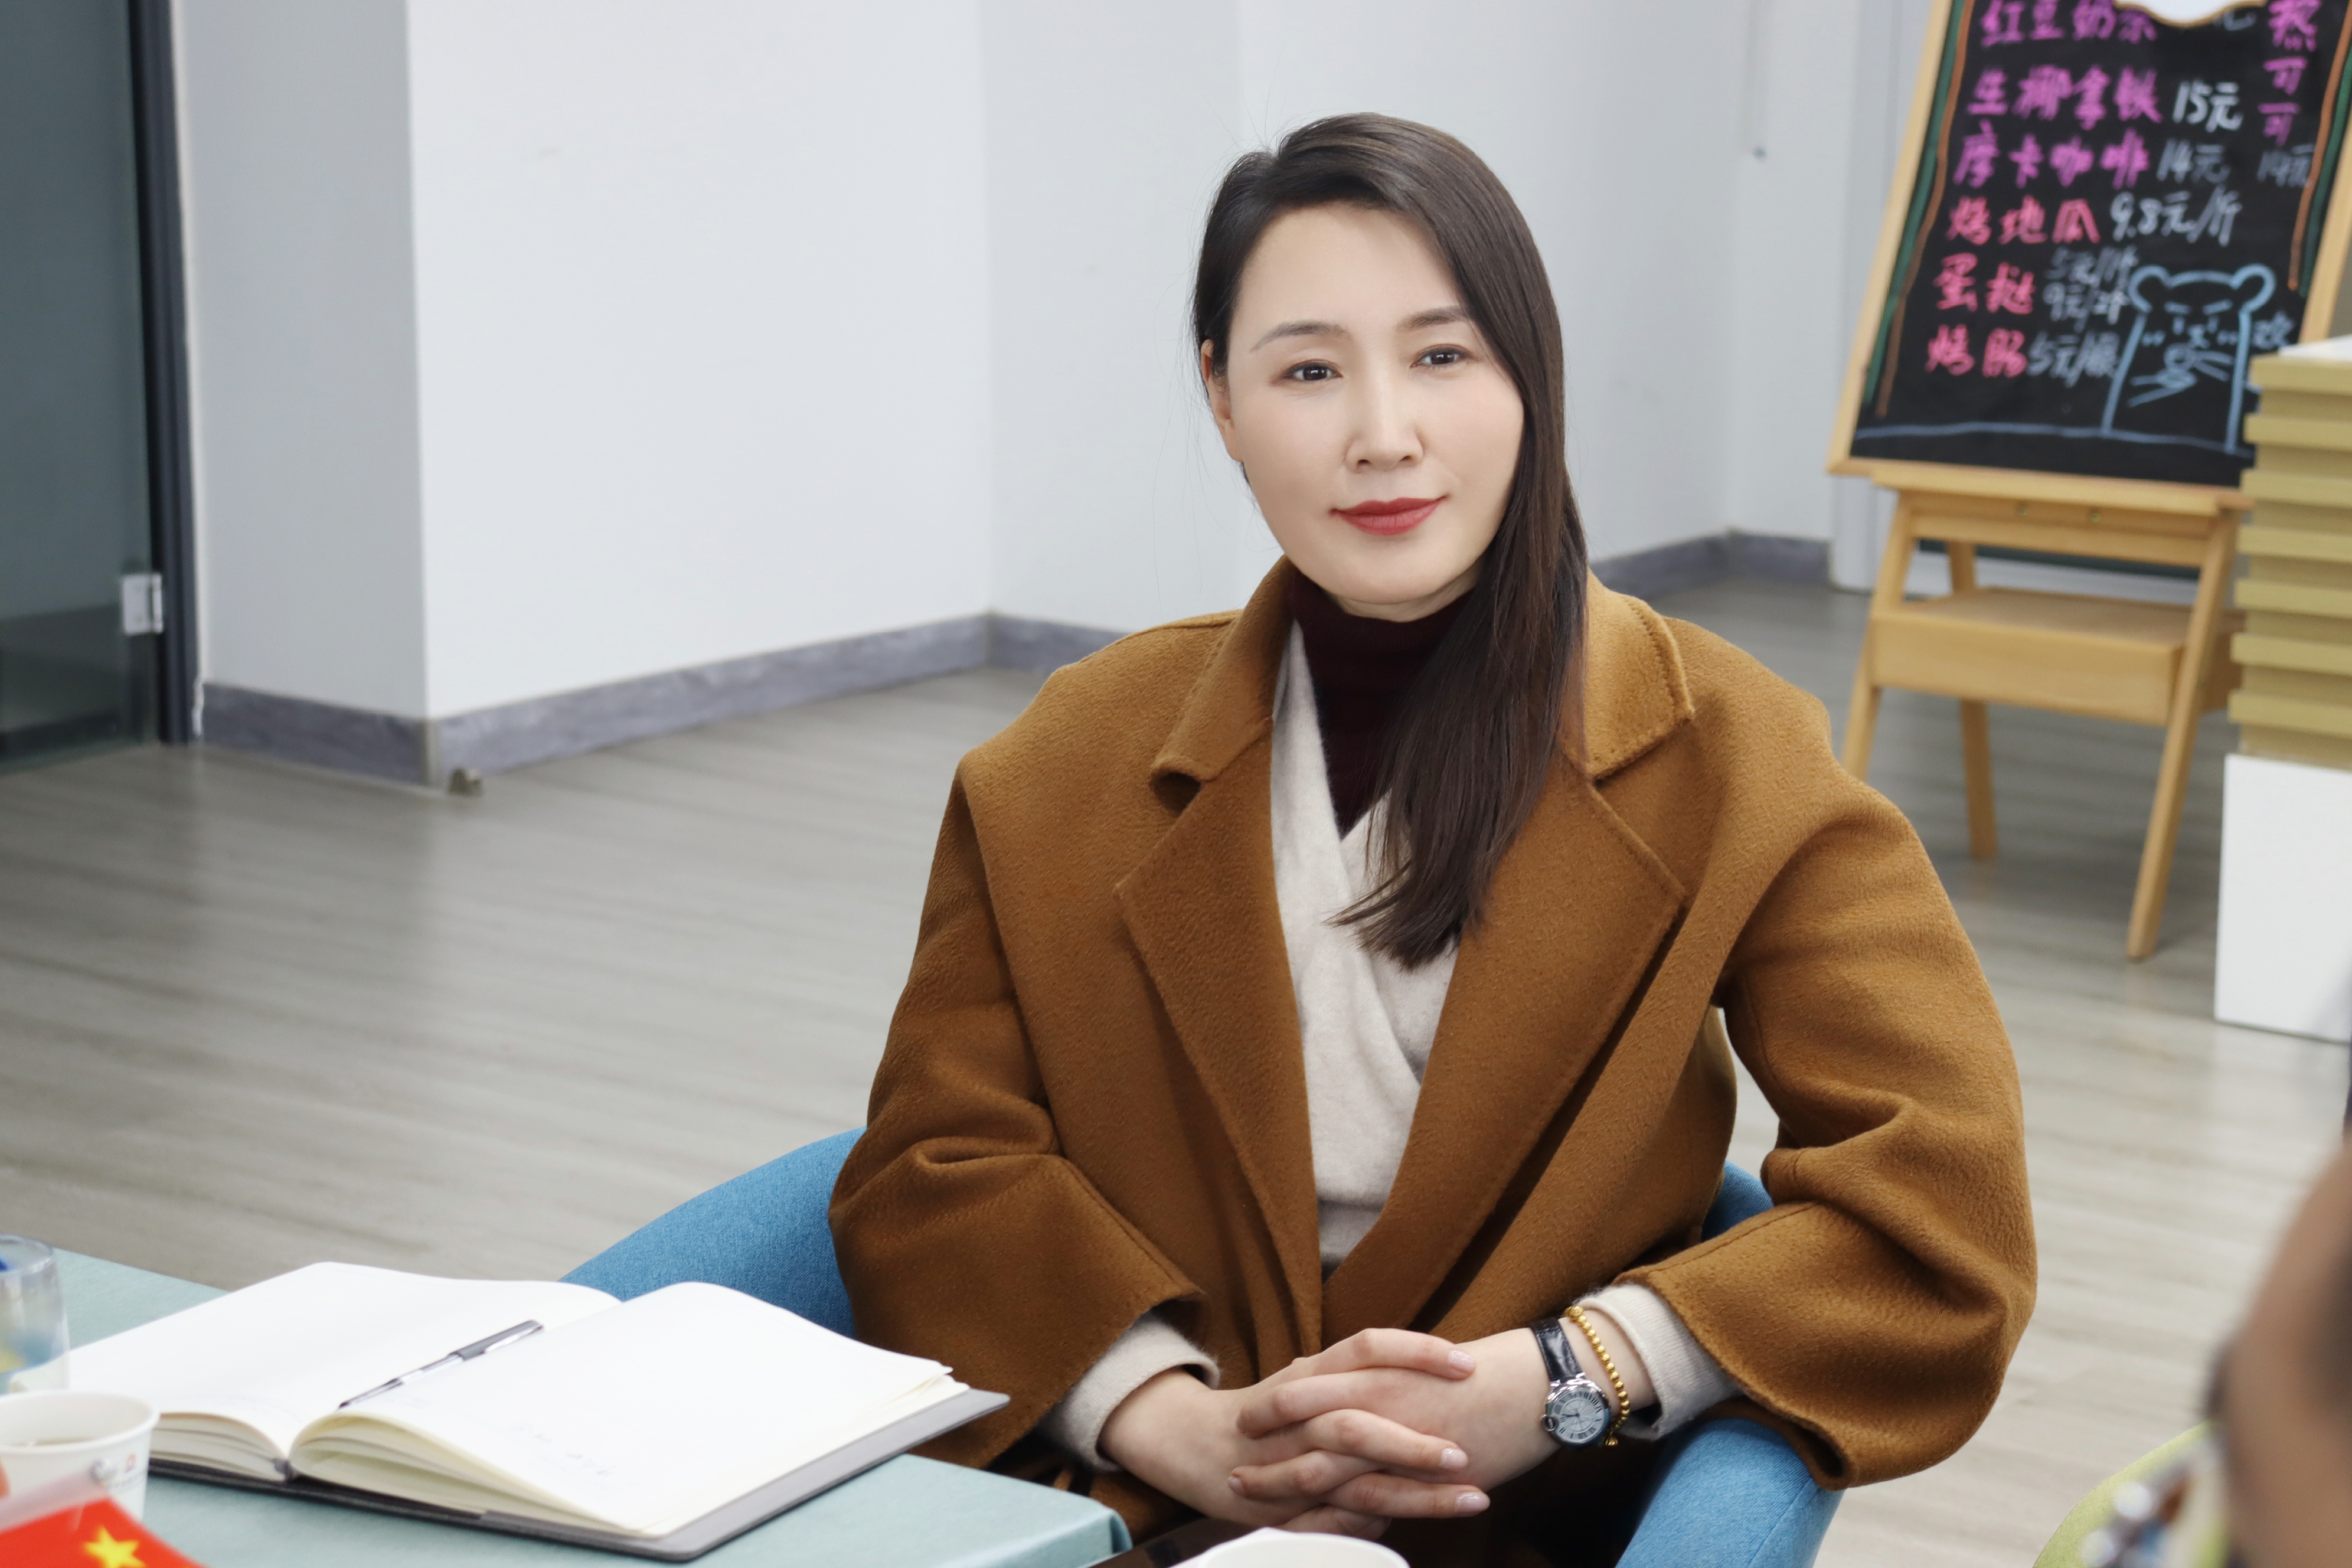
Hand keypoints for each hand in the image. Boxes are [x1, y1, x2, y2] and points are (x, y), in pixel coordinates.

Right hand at [1098, 1329, 1488, 1532]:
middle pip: (1358, 1425)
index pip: (1366, 1348)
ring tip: (1475, 1498)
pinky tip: (1415, 1528)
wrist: (1195, 1444)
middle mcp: (1300, 1416)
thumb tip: (1432, 1365)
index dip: (1416, 1352)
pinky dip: (1374, 1528)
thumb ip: (1361, 1375)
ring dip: (1419, 1496)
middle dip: (1414, 1443)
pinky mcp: (1285, 1508)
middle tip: (1466, 1452)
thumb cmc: (1271, 1411)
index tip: (1468, 1364)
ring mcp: (1292, 1466)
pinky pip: (1336, 1523)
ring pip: (1356, 1485)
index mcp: (1312, 1375)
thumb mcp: (1314, 1379)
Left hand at [1227, 1310, 1654, 1505]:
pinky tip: (1311, 1531)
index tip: (1244, 1417)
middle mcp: (1378, 1399)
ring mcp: (1396, 1438)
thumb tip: (1360, 1386)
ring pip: (1326, 1469)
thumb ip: (1387, 1380)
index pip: (1308, 1386)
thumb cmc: (1487, 1374)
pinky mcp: (1419, 1476)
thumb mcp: (1425, 1369)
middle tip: (1233, 1473)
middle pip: (1302, 1425)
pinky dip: (1335, 1520)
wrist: (1538, 1385)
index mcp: (1378, 1369)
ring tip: (1252, 1501)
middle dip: (1266, 1452)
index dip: (1273, 1405)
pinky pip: (1369, 1504)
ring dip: (1286, 1487)